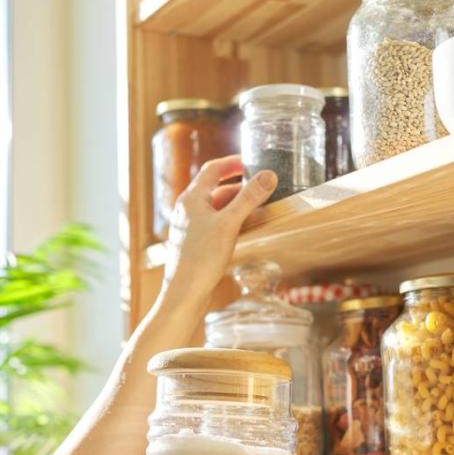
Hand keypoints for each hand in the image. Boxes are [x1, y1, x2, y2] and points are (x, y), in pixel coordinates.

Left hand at [162, 155, 275, 299]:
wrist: (185, 293)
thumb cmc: (202, 257)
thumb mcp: (229, 223)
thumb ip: (249, 198)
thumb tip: (268, 175)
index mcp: (191, 198)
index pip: (213, 169)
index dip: (232, 163)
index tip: (252, 162)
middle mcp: (188, 209)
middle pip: (216, 189)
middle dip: (240, 187)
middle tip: (262, 187)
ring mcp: (190, 227)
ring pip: (217, 208)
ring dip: (237, 206)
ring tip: (259, 208)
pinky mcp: (195, 243)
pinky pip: (216, 224)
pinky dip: (232, 221)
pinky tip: (246, 229)